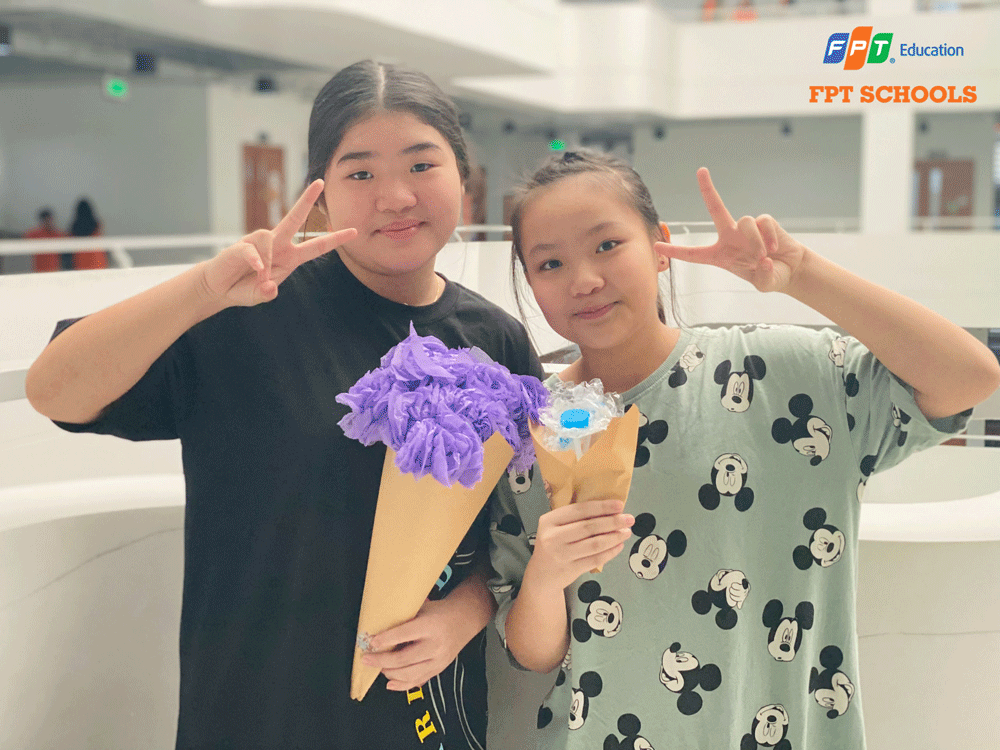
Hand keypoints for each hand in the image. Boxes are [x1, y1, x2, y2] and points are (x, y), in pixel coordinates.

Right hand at [199, 180, 356, 306]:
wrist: (219, 288)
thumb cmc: (244, 288)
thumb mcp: (260, 296)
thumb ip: (267, 294)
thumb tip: (271, 287)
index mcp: (290, 257)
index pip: (317, 246)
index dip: (335, 239)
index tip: (354, 231)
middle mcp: (277, 244)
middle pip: (294, 218)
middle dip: (307, 199)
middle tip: (320, 182)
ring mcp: (259, 242)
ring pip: (270, 240)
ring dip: (268, 264)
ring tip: (259, 278)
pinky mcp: (242, 244)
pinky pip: (253, 250)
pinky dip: (256, 261)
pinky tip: (257, 270)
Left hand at [362, 597, 476, 690]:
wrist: (465, 620)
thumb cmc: (439, 612)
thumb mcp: (423, 607)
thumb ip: (405, 618)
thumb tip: (378, 625)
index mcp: (431, 626)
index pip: (404, 634)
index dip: (386, 640)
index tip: (371, 642)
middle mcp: (435, 645)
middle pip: (404, 659)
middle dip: (382, 660)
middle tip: (366, 659)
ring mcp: (438, 660)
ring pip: (410, 674)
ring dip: (389, 673)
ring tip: (378, 667)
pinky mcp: (439, 670)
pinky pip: (418, 681)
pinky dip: (402, 685)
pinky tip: (389, 683)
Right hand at [526, 499, 633, 592]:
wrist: (541, 575)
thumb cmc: (553, 545)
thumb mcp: (556, 527)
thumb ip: (575, 518)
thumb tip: (609, 510)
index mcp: (549, 520)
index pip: (579, 510)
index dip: (602, 507)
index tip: (620, 505)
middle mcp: (553, 537)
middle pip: (589, 527)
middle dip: (613, 522)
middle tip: (629, 519)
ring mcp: (561, 555)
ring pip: (594, 544)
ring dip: (614, 537)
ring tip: (626, 532)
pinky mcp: (570, 570)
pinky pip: (595, 559)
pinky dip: (610, 552)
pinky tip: (619, 546)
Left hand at [656, 167, 807, 292]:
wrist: (791, 268)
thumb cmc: (771, 275)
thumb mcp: (764, 284)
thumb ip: (763, 277)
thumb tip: (764, 261)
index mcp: (720, 255)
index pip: (693, 254)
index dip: (675, 250)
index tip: (656, 245)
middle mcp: (730, 237)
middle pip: (716, 208)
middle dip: (708, 189)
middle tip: (701, 170)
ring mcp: (746, 228)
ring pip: (744, 222)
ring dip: (755, 241)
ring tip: (762, 256)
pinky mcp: (765, 222)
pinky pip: (763, 223)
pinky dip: (769, 237)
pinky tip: (774, 248)